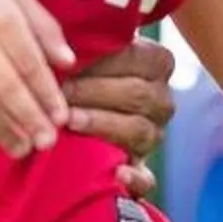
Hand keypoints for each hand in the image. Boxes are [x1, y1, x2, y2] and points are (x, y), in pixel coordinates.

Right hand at [0, 0, 72, 157]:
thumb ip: (45, 28)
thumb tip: (68, 62)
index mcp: (4, 20)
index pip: (31, 65)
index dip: (48, 95)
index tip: (61, 118)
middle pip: (7, 88)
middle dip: (29, 119)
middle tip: (46, 143)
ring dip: (2, 130)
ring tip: (20, 149)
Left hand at [62, 34, 175, 200]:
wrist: (72, 110)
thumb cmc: (78, 70)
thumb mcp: (83, 51)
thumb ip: (82, 42)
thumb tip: (61, 41)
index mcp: (156, 63)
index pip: (139, 58)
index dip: (104, 63)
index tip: (69, 64)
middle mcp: (160, 99)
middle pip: (139, 95)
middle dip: (96, 93)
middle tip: (61, 94)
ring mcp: (152, 135)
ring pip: (140, 131)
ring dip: (104, 125)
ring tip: (70, 122)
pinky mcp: (141, 169)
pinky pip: (147, 179)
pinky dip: (135, 180)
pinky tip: (118, 174)